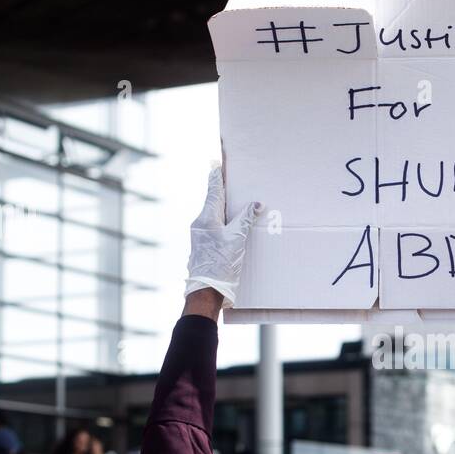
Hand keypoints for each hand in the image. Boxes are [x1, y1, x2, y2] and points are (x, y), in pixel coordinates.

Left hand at [184, 164, 260, 307]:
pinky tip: (228, 224)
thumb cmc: (220, 264)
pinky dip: (220, 220)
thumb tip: (255, 204)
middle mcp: (200, 223)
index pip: (213, 190)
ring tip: (231, 199)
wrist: (206, 290)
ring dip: (221, 206)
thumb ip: (245, 219)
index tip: (217, 163)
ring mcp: (199, 235)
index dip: (216, 176)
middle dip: (220, 190)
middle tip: (226, 177)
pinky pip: (211, 226)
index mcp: (206, 217)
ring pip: (212, 214)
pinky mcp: (202, 245)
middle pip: (212, 201)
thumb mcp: (237, 239)